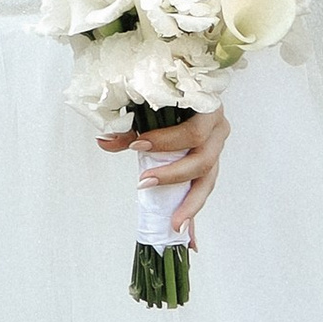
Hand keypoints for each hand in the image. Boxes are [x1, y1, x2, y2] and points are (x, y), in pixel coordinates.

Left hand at [96, 102, 229, 236]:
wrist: (188, 87)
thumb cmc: (170, 92)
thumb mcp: (150, 103)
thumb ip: (129, 125)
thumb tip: (104, 141)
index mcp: (208, 109)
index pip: (193, 132)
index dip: (167, 142)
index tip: (137, 146)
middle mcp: (218, 130)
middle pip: (204, 161)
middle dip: (174, 176)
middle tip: (144, 183)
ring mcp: (217, 148)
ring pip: (208, 180)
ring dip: (190, 204)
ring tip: (175, 225)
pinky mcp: (211, 163)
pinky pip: (202, 188)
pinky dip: (192, 209)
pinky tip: (188, 234)